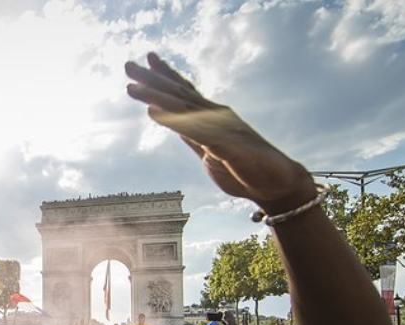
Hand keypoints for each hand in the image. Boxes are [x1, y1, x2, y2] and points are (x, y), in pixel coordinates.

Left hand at [126, 53, 314, 209]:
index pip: (185, 92)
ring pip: (182, 108)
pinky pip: (193, 130)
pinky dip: (172, 119)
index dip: (166, 76)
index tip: (147, 61)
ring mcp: (219, 129)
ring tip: (131, 88)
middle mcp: (214, 117)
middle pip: (179, 93)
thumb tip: (176, 124)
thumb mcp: (210, 150)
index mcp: (211, 119)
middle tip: (127, 65)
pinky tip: (153, 112)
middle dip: (152, 79)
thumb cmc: (244, 168)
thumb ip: (193, 135)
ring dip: (155, 96)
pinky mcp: (223, 145)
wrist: (276, 184)